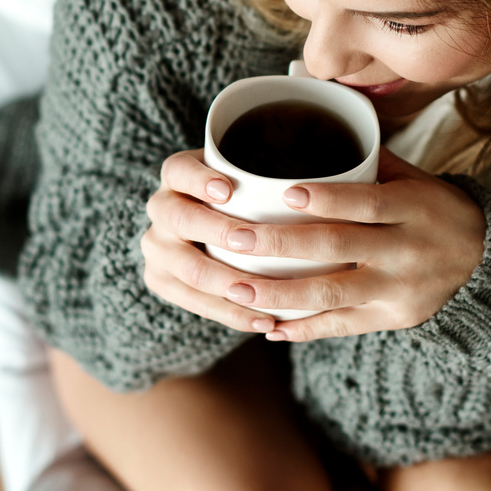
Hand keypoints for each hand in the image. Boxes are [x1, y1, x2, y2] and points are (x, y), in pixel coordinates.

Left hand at [142, 147, 485, 341]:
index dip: (326, 199)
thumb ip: (368, 159)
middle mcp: (407, 249)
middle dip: (282, 245)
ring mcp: (399, 288)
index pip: (365, 202)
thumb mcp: (415, 178)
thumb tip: (315, 114)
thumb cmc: (434, 210)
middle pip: (339, 247)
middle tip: (234, 238)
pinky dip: (304, 328)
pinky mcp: (393, 319)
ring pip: (334, 293)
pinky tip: (267, 326)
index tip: (284, 193)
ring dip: (281, 294)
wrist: (487, 263)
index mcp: (412, 207)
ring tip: (237, 290)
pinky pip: (343, 326)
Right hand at [142, 148, 292, 334]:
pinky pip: (194, 303)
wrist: (204, 228)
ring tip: (265, 297)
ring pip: (187, 270)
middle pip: (180, 219)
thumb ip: (268, 176)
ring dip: (228, 285)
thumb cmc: (242, 197)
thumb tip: (333, 177)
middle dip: (217, 233)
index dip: (199, 180)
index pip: (179, 170)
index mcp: (176, 175)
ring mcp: (157, 247)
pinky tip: (263, 320)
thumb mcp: (247, 176)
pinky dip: (231, 314)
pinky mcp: (160, 280)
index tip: (228, 190)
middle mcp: (160, 209)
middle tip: (249, 245)